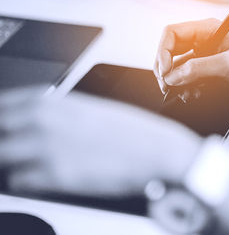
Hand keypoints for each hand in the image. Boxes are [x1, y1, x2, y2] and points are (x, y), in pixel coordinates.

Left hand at [0, 88, 200, 196]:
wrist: (156, 151)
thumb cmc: (132, 131)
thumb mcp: (92, 110)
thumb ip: (59, 113)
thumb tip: (37, 121)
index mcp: (56, 102)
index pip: (4, 104)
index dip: (1, 116)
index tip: (4, 126)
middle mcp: (45, 122)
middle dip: (3, 138)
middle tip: (13, 146)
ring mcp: (47, 148)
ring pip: (1, 156)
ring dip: (10, 162)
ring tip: (26, 164)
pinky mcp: (55, 177)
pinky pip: (18, 182)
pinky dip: (24, 182)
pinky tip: (41, 180)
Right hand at [154, 18, 228, 100]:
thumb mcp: (228, 64)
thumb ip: (198, 69)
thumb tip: (173, 76)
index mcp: (208, 30)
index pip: (173, 34)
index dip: (164, 51)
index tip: (165, 70)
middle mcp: (204, 42)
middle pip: (171, 52)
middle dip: (167, 69)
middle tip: (167, 85)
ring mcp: (205, 58)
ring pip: (178, 68)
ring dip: (176, 82)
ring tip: (183, 92)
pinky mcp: (209, 73)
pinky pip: (188, 80)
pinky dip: (186, 88)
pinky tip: (192, 94)